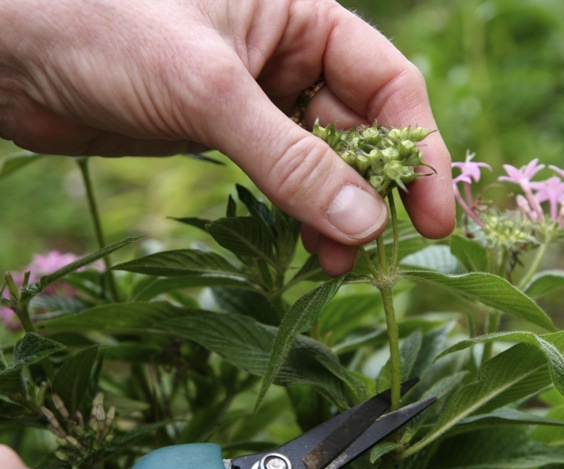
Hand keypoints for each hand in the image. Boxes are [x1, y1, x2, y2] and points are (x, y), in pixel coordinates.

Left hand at [0, 0, 454, 274]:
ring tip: (341, 263)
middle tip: (382, 249)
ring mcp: (258, 99)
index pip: (388, 85)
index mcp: (302, 16)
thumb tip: (364, 221)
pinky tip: (307, 246)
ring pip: (320, 162)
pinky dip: (297, 212)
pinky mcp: (225, 134)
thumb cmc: (102, 28)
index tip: (435, 214)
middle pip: (359, 131)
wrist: (15, 50)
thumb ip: (289, 159)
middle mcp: (288, 55)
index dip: (419, 152)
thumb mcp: (210, 91)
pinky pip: (280, 178)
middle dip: (374, 192)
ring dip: (336, 213)